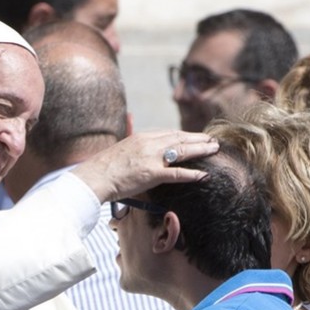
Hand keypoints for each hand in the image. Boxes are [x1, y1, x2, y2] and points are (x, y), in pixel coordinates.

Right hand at [71, 130, 218, 201]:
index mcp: (142, 137)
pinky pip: (177, 173)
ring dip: (201, 150)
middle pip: (180, 138)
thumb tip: (139, 150)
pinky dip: (192, 174)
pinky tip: (203, 175)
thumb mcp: (121, 151)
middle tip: (213, 140)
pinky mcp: (152, 174)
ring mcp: (152, 158)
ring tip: (214, 150)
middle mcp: (149, 143)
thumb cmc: (104, 167)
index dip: (185, 135)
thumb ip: (134, 148)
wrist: (95, 176)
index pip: (169, 133)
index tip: (196, 136)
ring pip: (182, 151)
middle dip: (198, 139)